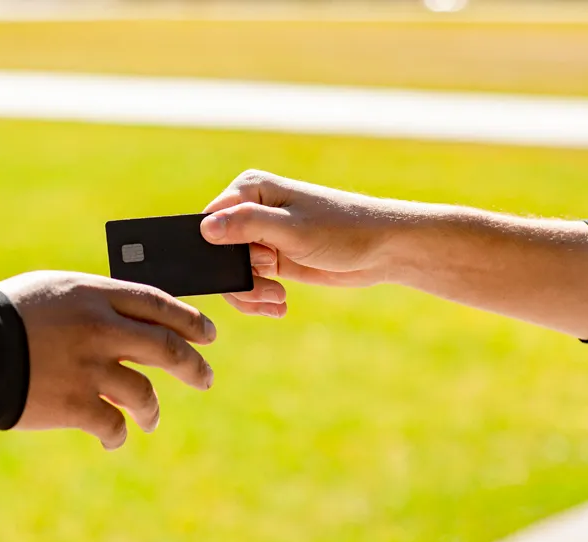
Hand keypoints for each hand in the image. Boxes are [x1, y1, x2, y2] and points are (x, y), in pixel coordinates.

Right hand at [0, 271, 216, 449]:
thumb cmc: (5, 316)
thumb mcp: (53, 291)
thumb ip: (91, 303)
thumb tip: (123, 322)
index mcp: (97, 296)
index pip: (159, 305)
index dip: (190, 321)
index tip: (207, 335)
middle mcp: (103, 330)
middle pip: (168, 349)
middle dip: (194, 367)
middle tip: (205, 378)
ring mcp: (92, 369)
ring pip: (144, 394)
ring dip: (151, 410)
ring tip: (151, 418)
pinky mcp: (77, 405)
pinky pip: (113, 426)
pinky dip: (117, 436)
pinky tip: (113, 440)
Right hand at [201, 170, 435, 317]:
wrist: (382, 250)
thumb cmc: (342, 229)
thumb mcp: (291, 228)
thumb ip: (246, 225)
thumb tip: (205, 228)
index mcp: (249, 190)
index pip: (209, 222)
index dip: (220, 250)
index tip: (255, 263)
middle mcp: (251, 211)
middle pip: (218, 254)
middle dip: (239, 279)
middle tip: (269, 288)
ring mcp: (260, 237)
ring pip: (233, 274)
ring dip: (251, 294)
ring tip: (278, 300)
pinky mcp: (272, 260)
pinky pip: (249, 284)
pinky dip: (260, 299)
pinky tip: (280, 304)